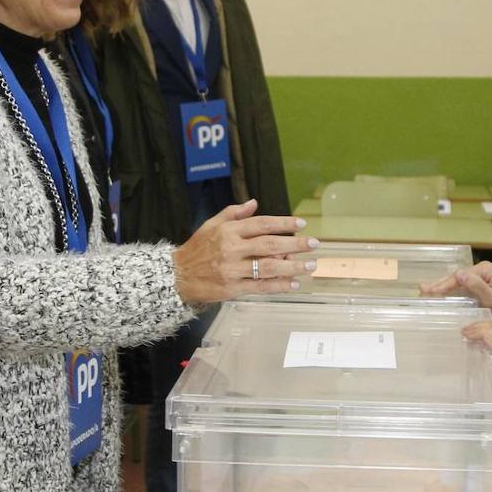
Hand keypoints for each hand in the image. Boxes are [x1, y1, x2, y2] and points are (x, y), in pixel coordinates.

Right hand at [172, 199, 318, 304]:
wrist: (177, 276)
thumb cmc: (197, 249)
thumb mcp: (211, 225)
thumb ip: (233, 213)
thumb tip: (254, 203)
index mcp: (229, 231)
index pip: (261, 224)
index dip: (283, 224)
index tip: (301, 225)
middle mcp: (231, 248)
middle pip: (269, 245)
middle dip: (295, 244)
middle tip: (314, 244)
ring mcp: (232, 270)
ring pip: (268, 267)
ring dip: (292, 267)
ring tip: (310, 265)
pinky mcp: (232, 289)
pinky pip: (260, 287)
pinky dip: (279, 285)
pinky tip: (294, 283)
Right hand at [419, 261, 491, 324]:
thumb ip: (478, 286)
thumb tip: (460, 274)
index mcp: (486, 270)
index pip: (461, 275)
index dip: (446, 284)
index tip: (434, 292)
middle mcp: (481, 270)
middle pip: (455, 276)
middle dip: (439, 284)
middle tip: (423, 290)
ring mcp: (476, 277)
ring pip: (454, 281)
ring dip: (439, 286)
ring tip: (423, 290)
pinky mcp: (473, 285)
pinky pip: (457, 286)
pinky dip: (445, 290)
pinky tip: (433, 293)